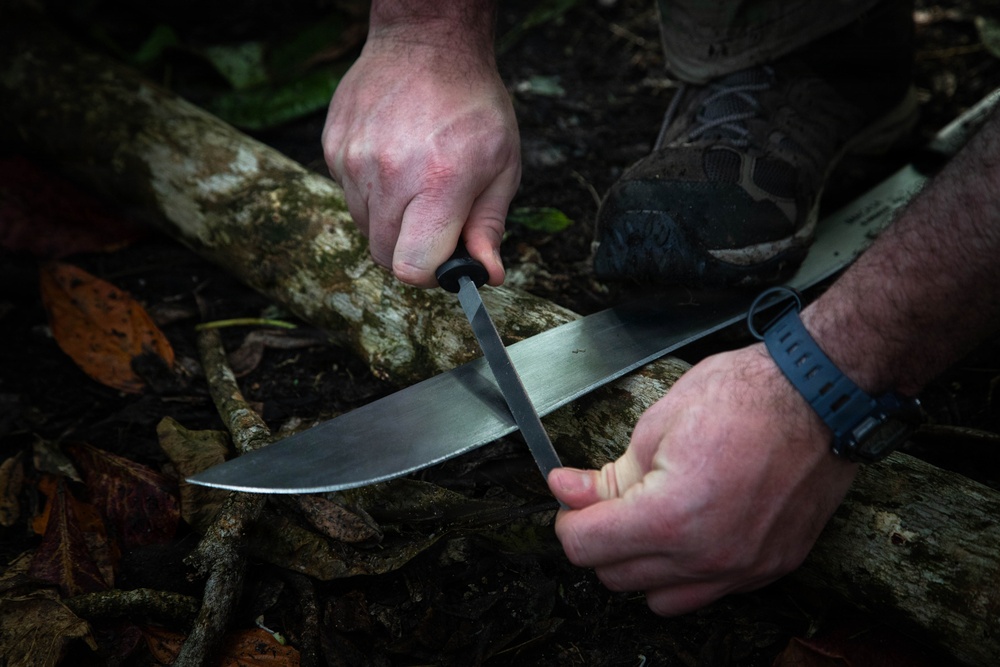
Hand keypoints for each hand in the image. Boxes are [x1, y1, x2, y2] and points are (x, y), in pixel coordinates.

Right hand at [322, 27, 519, 287]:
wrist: (426, 43)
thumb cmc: (472, 105)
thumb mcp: (501, 166)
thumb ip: (488, 226)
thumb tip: (485, 274)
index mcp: (438, 183)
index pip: (411, 267)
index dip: (429, 272)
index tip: (444, 258)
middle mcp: (389, 174)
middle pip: (384, 255)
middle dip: (410, 248)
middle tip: (433, 217)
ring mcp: (354, 160)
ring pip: (365, 226)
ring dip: (390, 219)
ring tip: (414, 178)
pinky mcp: (333, 147)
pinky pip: (349, 194)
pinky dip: (371, 190)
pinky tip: (393, 158)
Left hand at [548, 345, 857, 615]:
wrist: (820, 397)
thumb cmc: (746, 397)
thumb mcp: (657, 424)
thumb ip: (608, 473)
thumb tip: (569, 491)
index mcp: (672, 515)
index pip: (587, 547)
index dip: (569, 521)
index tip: (572, 502)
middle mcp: (708, 555)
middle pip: (617, 577)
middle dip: (600, 540)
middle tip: (606, 503)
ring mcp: (744, 568)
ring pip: (660, 598)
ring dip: (641, 565)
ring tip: (648, 520)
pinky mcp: (771, 568)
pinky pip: (709, 593)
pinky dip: (686, 571)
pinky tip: (689, 532)